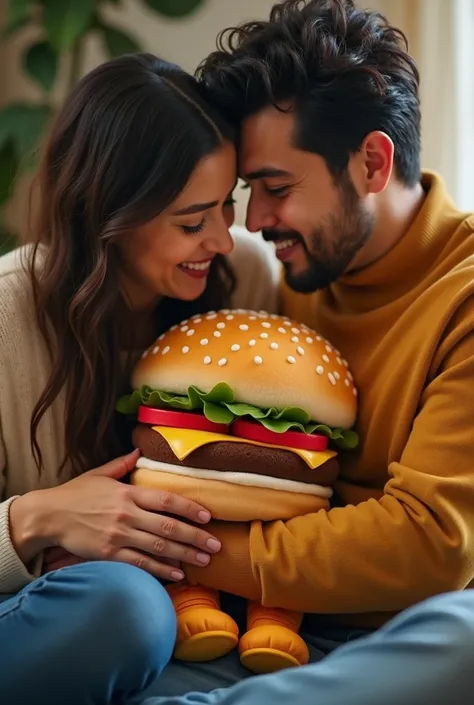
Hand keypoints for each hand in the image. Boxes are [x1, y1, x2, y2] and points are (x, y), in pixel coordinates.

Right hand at [12, 449, 220, 580]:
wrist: (48, 516)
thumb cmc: (75, 494)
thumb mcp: (99, 474)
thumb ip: (122, 464)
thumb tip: (138, 451)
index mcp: (128, 492)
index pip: (167, 500)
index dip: (191, 508)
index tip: (208, 516)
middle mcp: (128, 514)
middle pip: (169, 526)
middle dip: (196, 537)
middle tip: (216, 546)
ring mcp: (119, 535)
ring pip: (159, 547)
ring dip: (185, 555)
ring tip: (204, 561)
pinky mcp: (110, 554)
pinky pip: (141, 563)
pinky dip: (161, 570)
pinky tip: (177, 574)